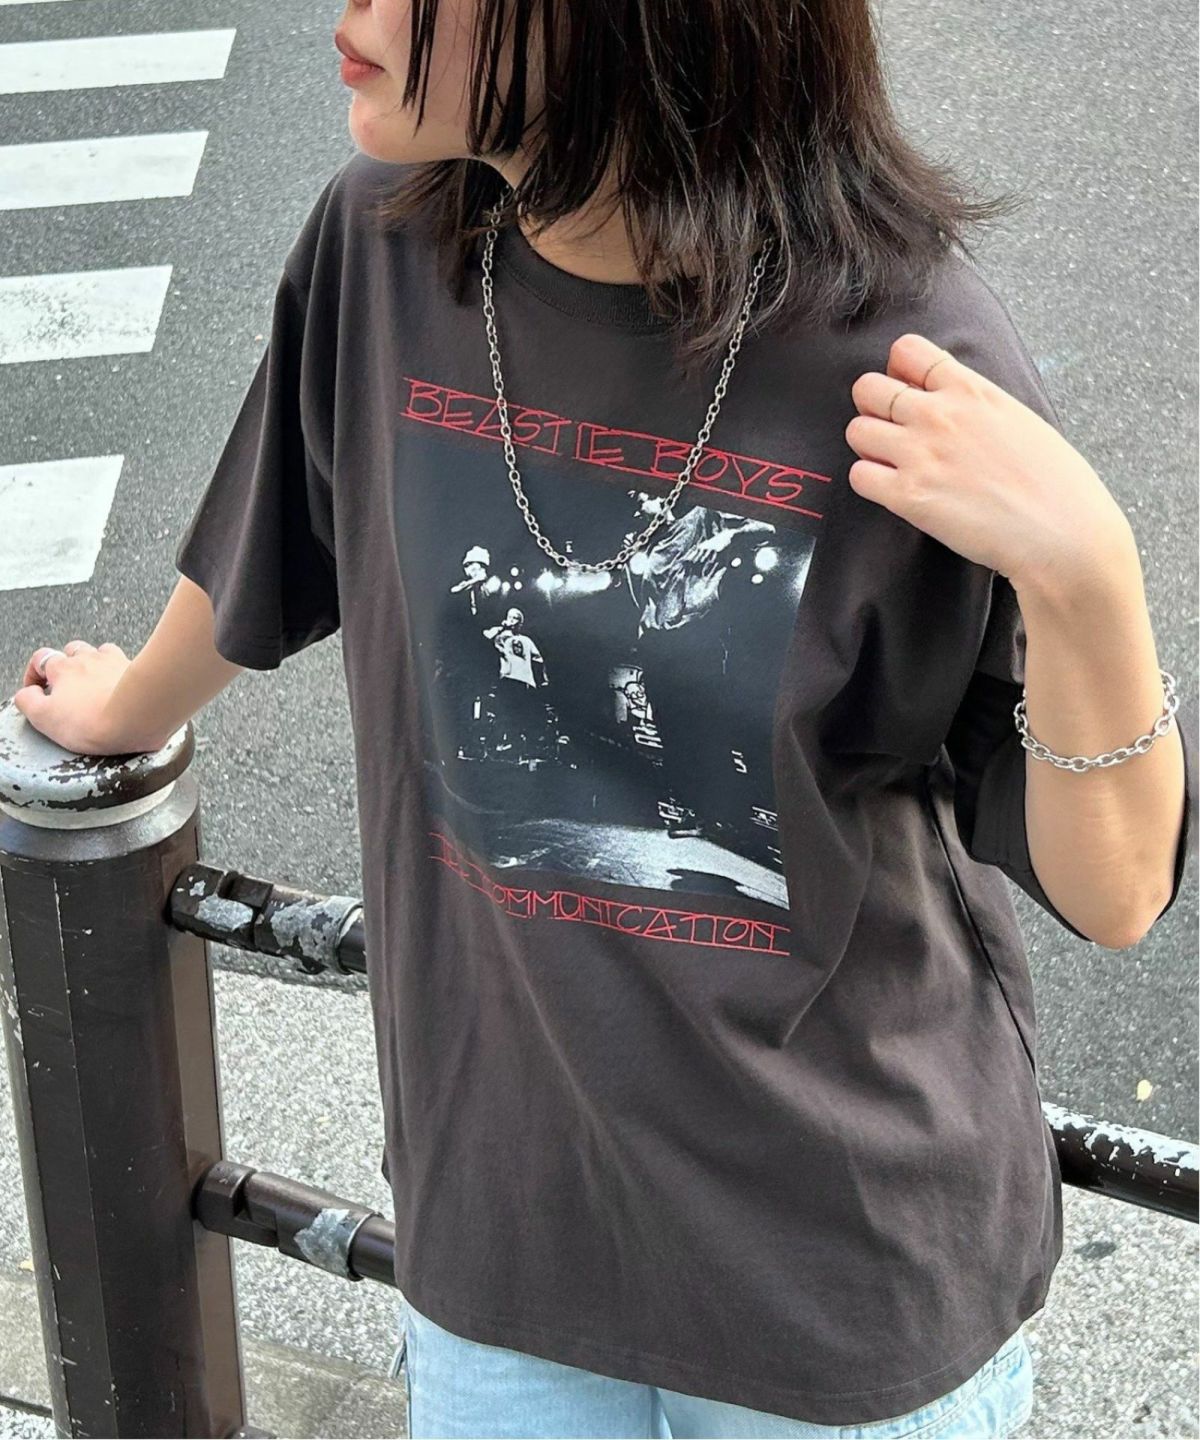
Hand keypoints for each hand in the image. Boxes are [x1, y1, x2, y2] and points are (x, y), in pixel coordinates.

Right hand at [12, 641, 134, 754]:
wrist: (140, 715)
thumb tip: (26, 694)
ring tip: (95, 683)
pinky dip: (121, 669)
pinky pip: (127, 661)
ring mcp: (115, 661)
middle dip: (66, 665)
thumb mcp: (45, 718)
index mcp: (62, 668)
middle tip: (68, 687)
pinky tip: (123, 682)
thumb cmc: (94, 720)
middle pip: (72, 650)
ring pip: (101, 652)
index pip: (40, 659)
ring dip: (94, 663)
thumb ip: (28, 702)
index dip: (35, 673)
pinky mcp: (139, 669)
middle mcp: (89, 658)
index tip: (38, 689)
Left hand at [844, 333, 1136, 595]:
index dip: (898, 372)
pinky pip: (859, 476)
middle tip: (891, 432)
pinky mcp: (907, 496)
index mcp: (970, 389)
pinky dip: (870, 483)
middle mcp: (938, 414)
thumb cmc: (1054, 482)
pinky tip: (895, 492)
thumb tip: (952, 403)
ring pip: (856, 431)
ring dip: (869, 447)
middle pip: (867, 388)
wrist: (1060, 533)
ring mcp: (919, 453)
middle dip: (873, 408)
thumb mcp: (1018, 419)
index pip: (906, 351)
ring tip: (894, 465)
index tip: (907, 392)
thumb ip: (976, 404)